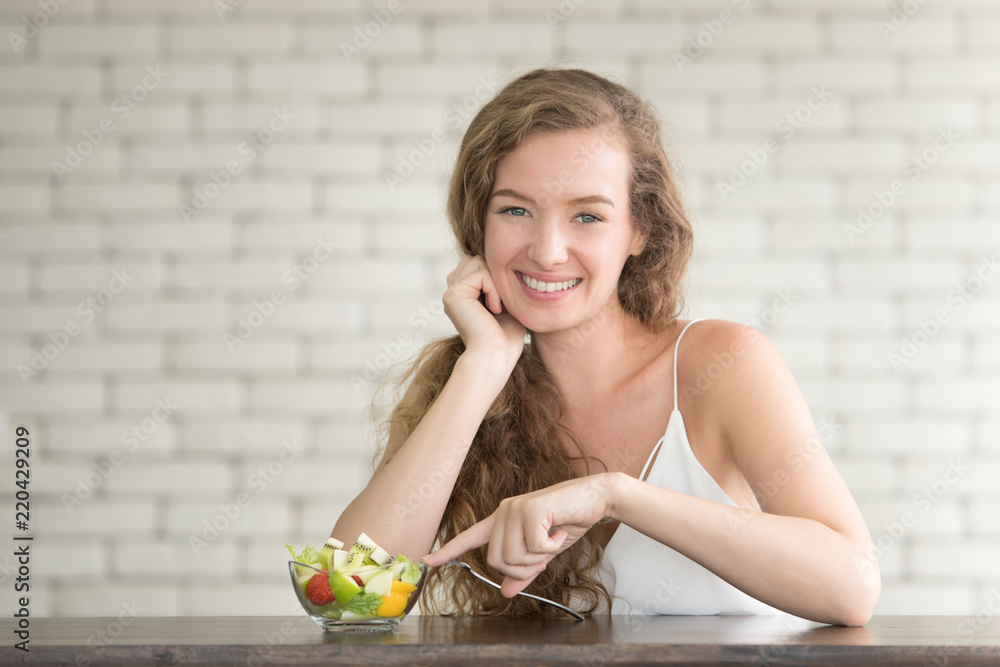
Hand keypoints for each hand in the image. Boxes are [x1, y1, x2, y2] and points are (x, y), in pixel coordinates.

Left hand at [420, 474, 615, 597]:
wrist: (595, 499)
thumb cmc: (568, 522)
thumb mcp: (544, 553)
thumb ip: (523, 571)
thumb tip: (504, 591)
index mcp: (502, 520)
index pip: (470, 537)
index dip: (448, 551)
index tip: (426, 560)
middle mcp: (503, 511)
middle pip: (496, 560)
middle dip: (524, 567)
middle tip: (545, 554)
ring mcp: (514, 508)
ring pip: (512, 557)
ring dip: (538, 558)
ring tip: (553, 539)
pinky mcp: (529, 509)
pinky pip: (533, 547)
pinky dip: (551, 547)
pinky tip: (561, 529)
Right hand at [442, 253, 524, 371]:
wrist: (496, 357)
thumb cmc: (505, 338)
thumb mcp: (505, 304)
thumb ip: (498, 283)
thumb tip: (501, 262)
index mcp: (462, 294)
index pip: (479, 264)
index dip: (496, 278)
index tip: (502, 306)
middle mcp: (453, 291)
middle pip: (477, 259)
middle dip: (494, 276)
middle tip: (501, 305)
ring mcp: (451, 292)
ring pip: (478, 262)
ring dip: (495, 283)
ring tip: (498, 308)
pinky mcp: (453, 294)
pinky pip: (481, 274)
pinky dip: (494, 290)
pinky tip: (495, 310)